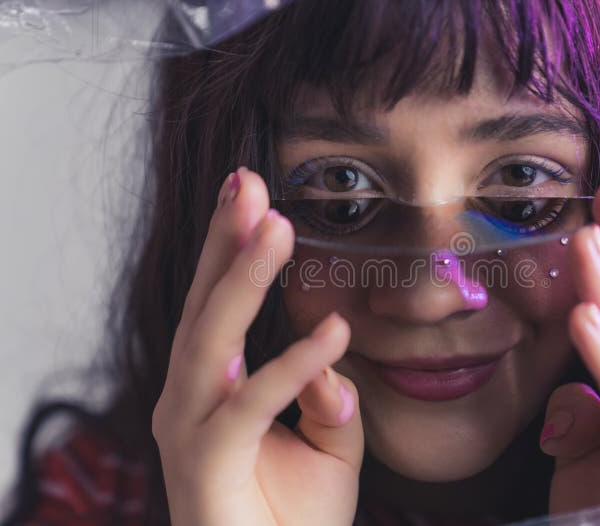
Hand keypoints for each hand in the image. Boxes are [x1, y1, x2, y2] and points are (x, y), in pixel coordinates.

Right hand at [152, 167, 363, 525]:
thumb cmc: (292, 517)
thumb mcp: (328, 444)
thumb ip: (329, 394)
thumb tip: (332, 354)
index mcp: (212, 386)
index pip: (219, 303)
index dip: (231, 246)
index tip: (250, 191)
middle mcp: (190, 398)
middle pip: (206, 305)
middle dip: (225, 240)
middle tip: (250, 181)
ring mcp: (190, 428)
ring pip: (214, 339)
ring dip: (245, 280)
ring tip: (277, 225)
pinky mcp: (206, 462)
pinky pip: (254, 402)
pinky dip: (295, 364)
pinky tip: (335, 330)